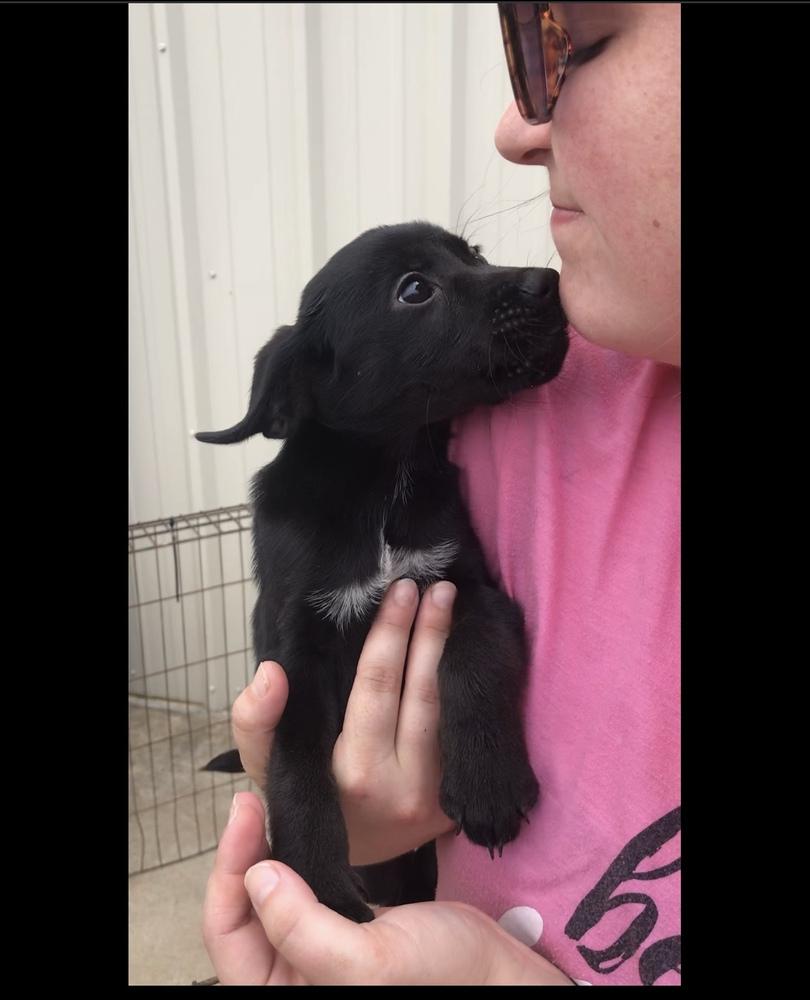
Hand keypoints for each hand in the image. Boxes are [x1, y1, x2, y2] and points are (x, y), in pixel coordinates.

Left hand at [203, 790, 573, 985]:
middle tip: (252, 799)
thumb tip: (257, 875)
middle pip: (241, 911)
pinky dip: (294, 855)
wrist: (497, 973)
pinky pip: (299, 889)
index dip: (229, 869)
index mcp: (283, 995)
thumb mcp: (366, 964)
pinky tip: (302, 825)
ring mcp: (313, 954)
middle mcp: (290, 978)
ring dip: (266, 849)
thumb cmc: (442, 980)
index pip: (227, 932)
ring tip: (270, 805)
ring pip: (269, 895)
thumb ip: (303, 930)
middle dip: (243, 853)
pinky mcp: (339, 928)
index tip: (246, 810)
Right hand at [229, 579, 455, 864]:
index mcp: (354, 773)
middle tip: (438, 586)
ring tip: (454, 605)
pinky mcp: (460, 801)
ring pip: (451, 711)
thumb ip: (255, 722)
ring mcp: (440, 796)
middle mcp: (403, 786)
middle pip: (422, 692)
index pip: (376, 686)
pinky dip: (464, 688)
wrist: (344, 861)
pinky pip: (464, 733)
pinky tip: (462, 652)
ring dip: (453, 653)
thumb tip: (270, 673)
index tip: (400, 590)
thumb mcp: (266, 767)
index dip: (391, 634)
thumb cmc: (307, 798)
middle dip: (430, 632)